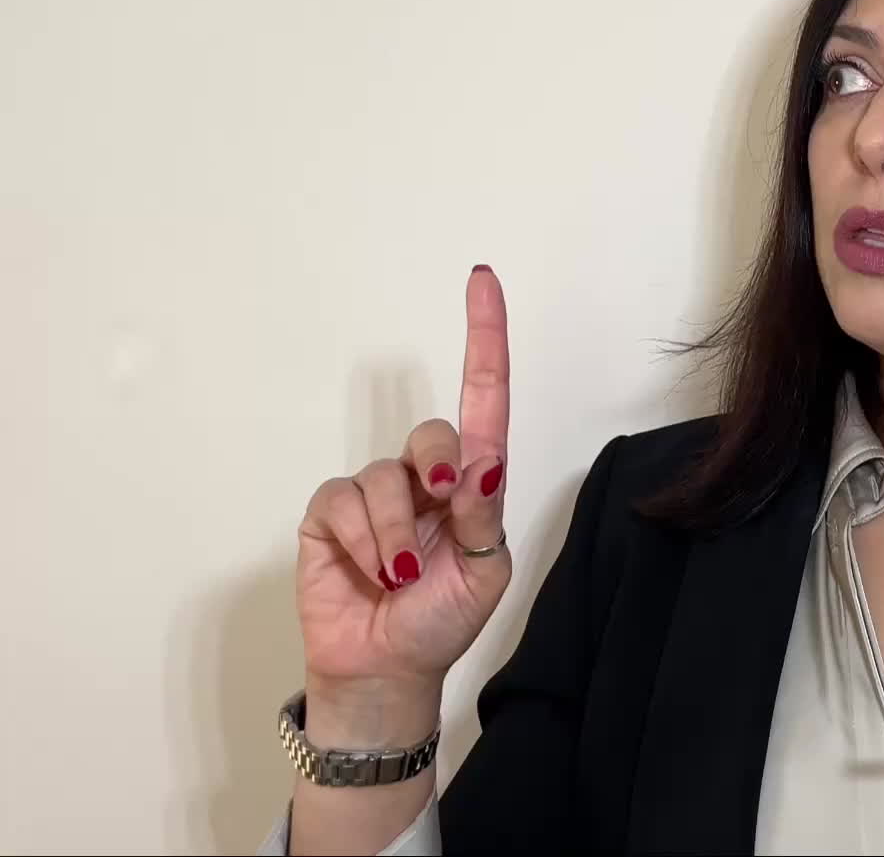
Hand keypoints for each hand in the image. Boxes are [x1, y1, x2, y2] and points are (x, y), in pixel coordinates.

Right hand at [295, 266, 513, 702]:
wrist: (386, 671)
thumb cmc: (442, 620)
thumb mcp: (483, 574)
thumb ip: (482, 518)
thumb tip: (484, 465)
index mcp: (474, 483)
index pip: (484, 399)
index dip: (485, 338)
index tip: (482, 279)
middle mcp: (426, 477)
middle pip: (433, 434)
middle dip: (438, 470)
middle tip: (444, 505)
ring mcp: (376, 492)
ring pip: (386, 478)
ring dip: (395, 533)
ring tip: (399, 576)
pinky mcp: (331, 512)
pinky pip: (345, 501)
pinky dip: (363, 542)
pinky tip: (370, 572)